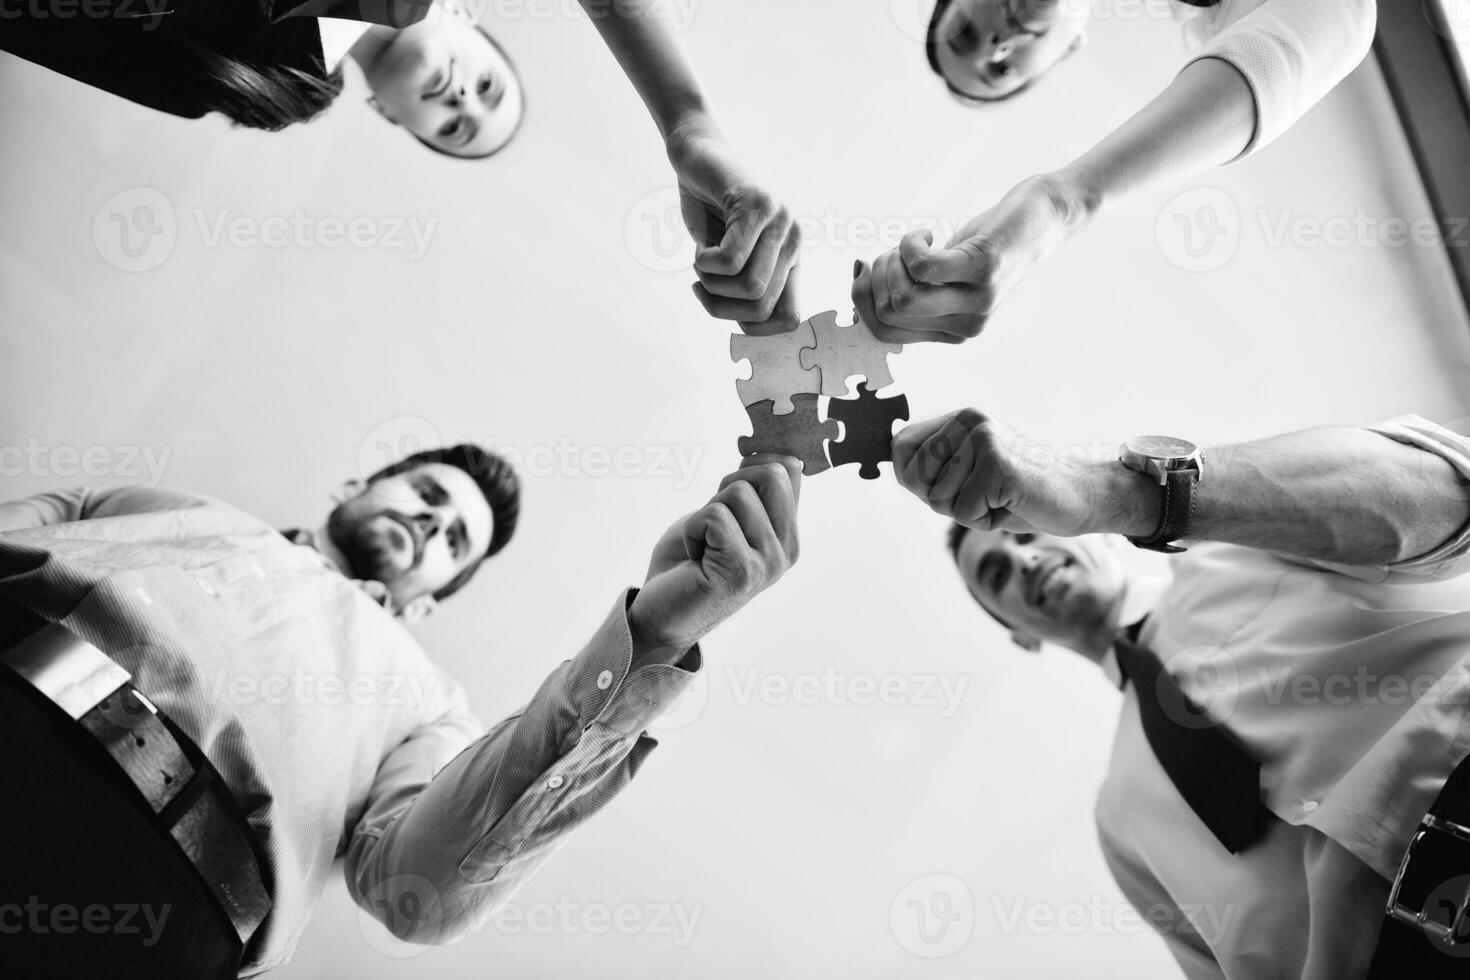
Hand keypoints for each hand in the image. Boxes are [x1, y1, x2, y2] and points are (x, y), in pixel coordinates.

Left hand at [629, 455, 801, 660]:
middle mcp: (787, 550)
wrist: (661, 615)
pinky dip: (693, 530)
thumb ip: (755, 492)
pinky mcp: (742, 570)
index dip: (750, 467)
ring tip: (703, 546)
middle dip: (728, 486)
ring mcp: (769, 563)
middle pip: (771, 474)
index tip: (725, 495)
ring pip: (737, 493)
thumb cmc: (689, 564)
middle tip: (712, 523)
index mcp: (789, 534)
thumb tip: (783, 456)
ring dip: (705, 514)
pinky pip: (714, 516)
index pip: (789, 470)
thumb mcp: (726, 517)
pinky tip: (695, 558)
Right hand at [666, 121, 800, 333]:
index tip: (724, 309)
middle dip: (721, 308)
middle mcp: (794, 242)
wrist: (698, 157)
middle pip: (762, 308)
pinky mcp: (758, 205)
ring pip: (749, 287)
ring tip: (700, 262)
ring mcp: (781, 221)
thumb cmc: (708, 211)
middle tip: (701, 287)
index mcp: (790, 259)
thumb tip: (747, 329)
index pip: (790, 319)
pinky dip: (704, 264)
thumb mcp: (725, 261)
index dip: (753, 328)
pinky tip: (699, 248)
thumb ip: (740, 292)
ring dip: (710, 285)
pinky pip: (730, 260)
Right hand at [853, 174, 1089, 343]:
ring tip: (913, 243)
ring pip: (902, 296)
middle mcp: (966, 325)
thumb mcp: (949, 276)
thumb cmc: (989, 243)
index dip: (861, 299)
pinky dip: (911, 243)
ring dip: (892, 260)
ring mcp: (977, 300)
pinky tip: (926, 233)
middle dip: (876, 276)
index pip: (883, 333)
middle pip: (889, 312)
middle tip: (895, 251)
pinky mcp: (983, 269)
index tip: (866, 268)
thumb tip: (861, 289)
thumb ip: (916, 292)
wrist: (1046, 217)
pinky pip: (922, 266)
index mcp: (952, 332)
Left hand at [893, 409, 1117, 535]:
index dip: (915, 480)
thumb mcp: (968, 474)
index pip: (900, 448)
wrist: (1078, 497)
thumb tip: (892, 462)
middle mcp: (968, 421)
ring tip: (1001, 498)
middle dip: (944, 502)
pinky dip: (986, 521)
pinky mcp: (997, 464)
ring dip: (970, 513)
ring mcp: (984, 439)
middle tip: (985, 495)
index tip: (955, 485)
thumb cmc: (1018, 493)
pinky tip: (1012, 504)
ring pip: (939, 501)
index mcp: (958, 418)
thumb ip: (931, 468)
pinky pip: (963, 513)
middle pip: (915, 479)